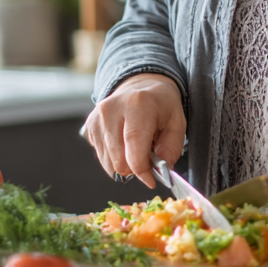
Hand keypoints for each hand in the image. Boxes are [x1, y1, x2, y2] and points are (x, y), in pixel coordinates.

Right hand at [82, 73, 185, 188]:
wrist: (141, 86)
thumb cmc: (161, 105)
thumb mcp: (177, 124)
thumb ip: (171, 149)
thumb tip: (161, 172)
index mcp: (138, 105)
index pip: (134, 151)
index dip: (143, 172)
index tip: (152, 180)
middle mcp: (112, 109)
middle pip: (119, 161)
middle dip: (136, 168)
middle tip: (148, 158)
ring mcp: (98, 117)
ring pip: (108, 163)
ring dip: (125, 164)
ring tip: (137, 148)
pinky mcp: (90, 125)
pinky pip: (101, 156)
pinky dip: (115, 157)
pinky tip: (124, 143)